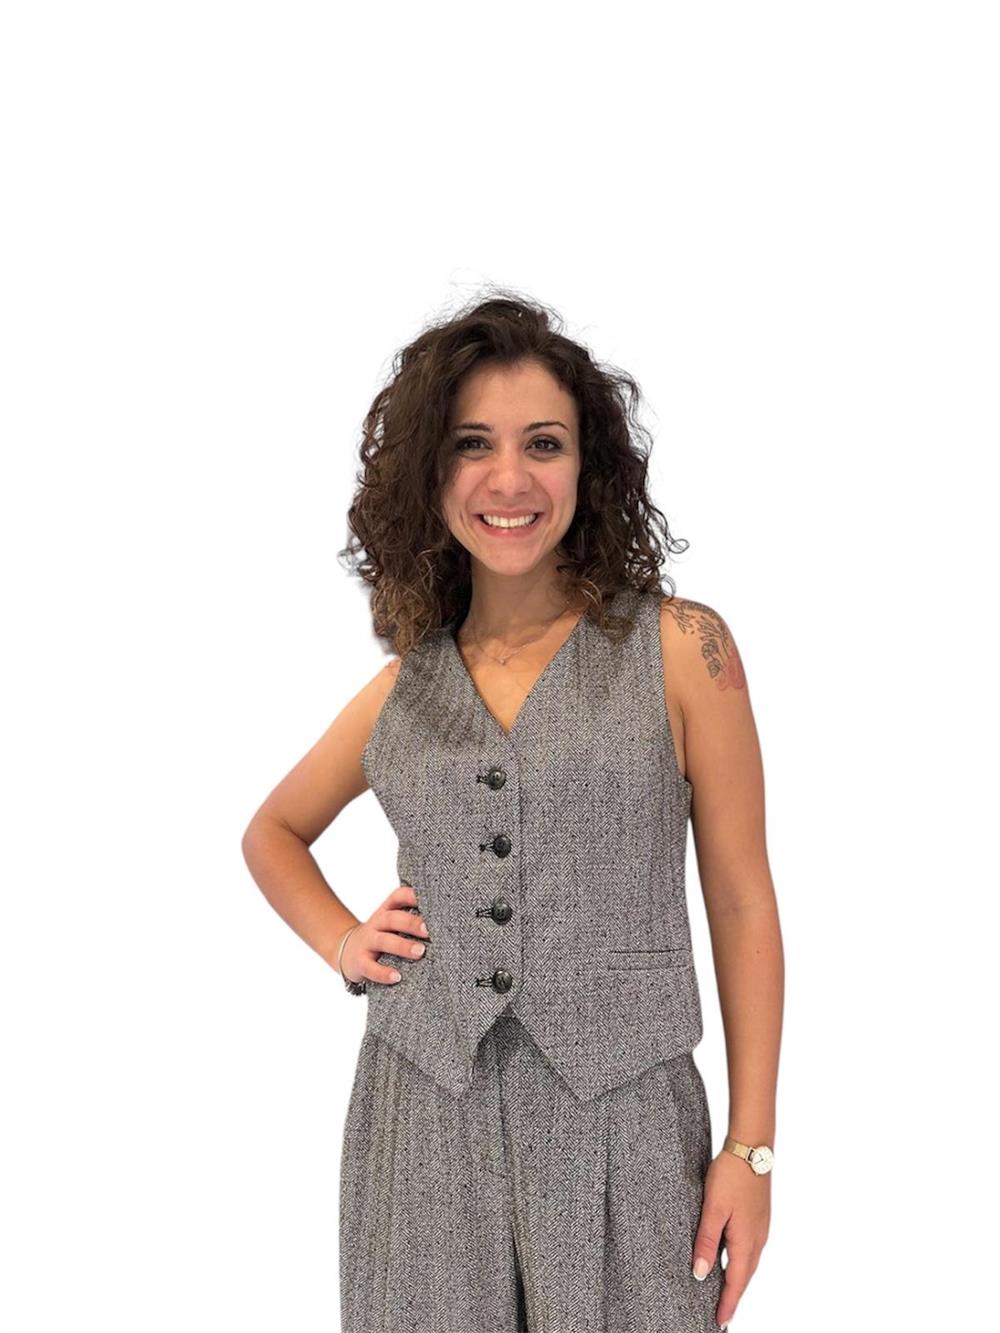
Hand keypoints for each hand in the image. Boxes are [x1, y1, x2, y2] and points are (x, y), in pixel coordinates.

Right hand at [338, 883, 429, 985]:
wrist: (346, 952)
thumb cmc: (380, 937)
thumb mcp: (391, 924)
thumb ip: (411, 919)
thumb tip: (446, 921)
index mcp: (386, 911)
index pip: (397, 897)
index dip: (411, 896)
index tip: (430, 899)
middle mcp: (376, 924)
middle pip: (392, 918)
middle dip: (411, 923)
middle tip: (429, 930)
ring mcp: (367, 943)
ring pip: (384, 941)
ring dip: (402, 946)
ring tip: (420, 952)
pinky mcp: (359, 962)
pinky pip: (370, 968)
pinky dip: (383, 972)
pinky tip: (397, 977)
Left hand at [691, 1148, 770, 1328]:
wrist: (752, 1147)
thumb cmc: (731, 1175)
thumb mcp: (713, 1208)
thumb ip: (707, 1242)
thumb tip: (701, 1275)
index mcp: (746, 1241)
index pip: (736, 1282)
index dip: (727, 1303)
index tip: (719, 1321)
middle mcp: (758, 1239)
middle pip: (744, 1276)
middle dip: (733, 1296)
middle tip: (720, 1313)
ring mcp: (760, 1227)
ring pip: (748, 1262)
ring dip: (737, 1279)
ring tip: (724, 1292)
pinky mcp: (758, 1217)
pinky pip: (749, 1248)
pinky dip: (740, 1261)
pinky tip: (730, 1259)